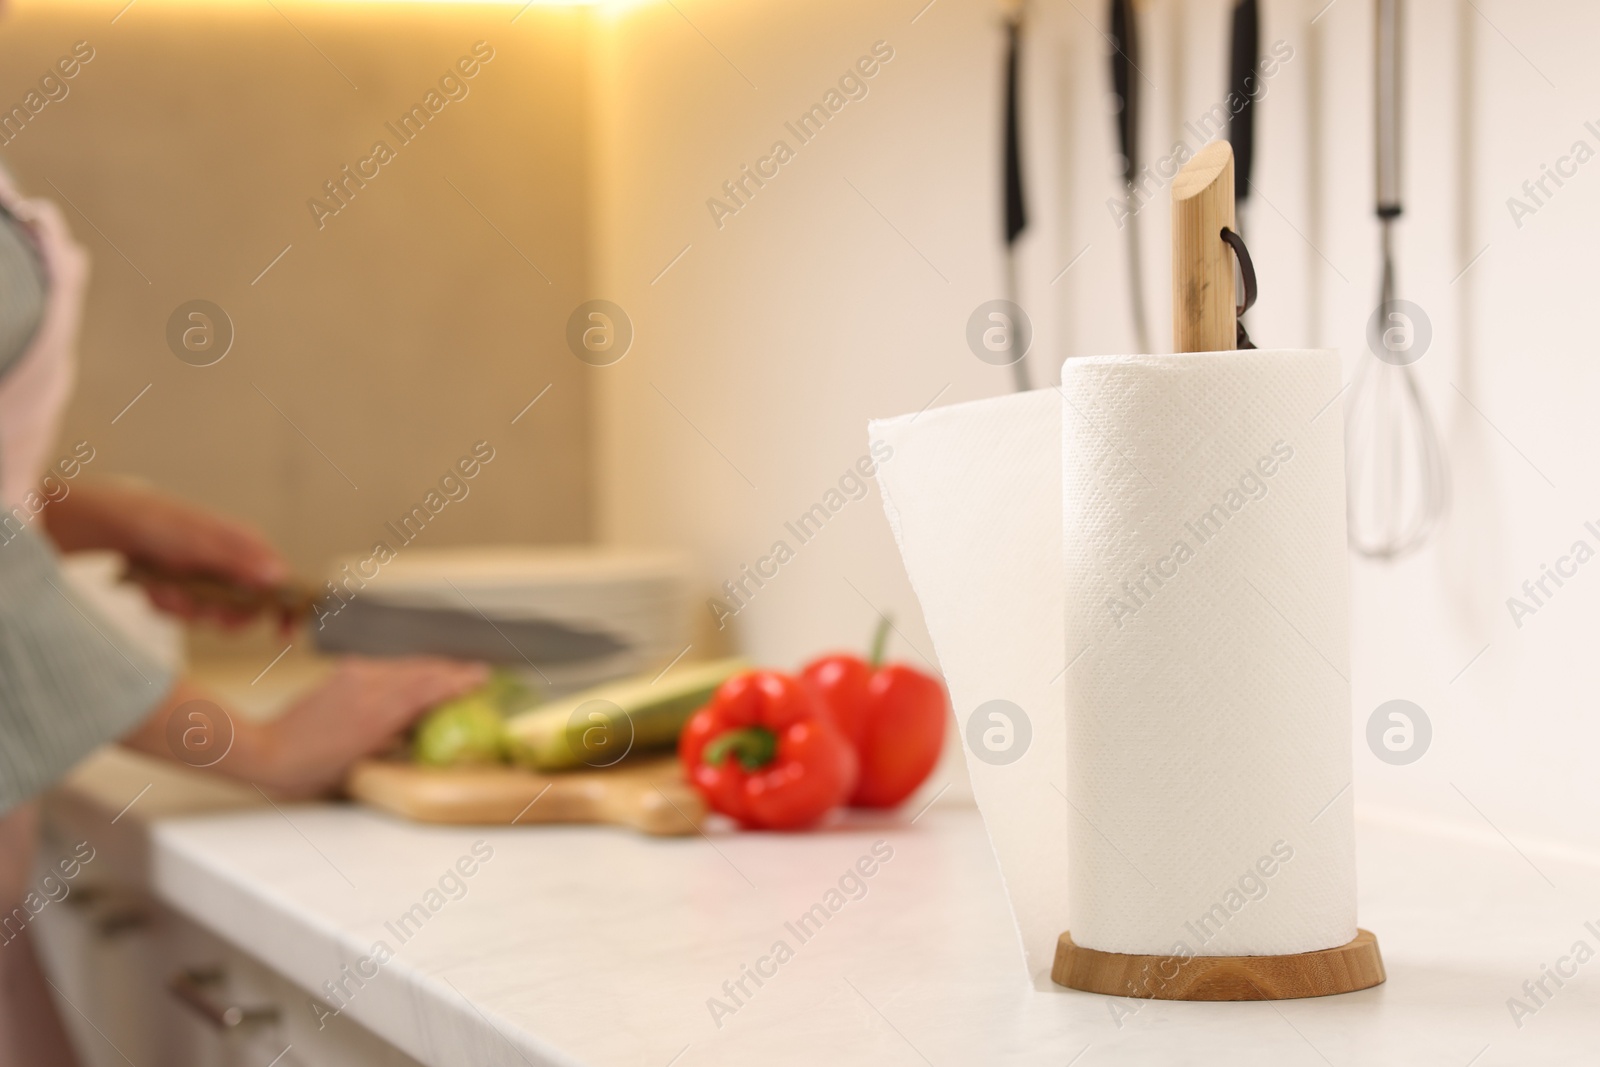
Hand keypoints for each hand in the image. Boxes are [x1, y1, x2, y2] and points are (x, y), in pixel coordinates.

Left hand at [44, 480, 290, 626]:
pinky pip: (184, 613)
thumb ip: (241, 562)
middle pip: (247, 608)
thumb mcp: (204, 544)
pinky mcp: (183, 588)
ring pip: (211, 615)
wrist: (114, 525)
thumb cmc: (164, 524)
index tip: (282, 635)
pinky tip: (155, 589)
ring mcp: (207, 579)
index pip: (281, 583)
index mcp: (247, 549)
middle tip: (211, 615)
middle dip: (224, 616)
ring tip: (167, 590)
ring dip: (187, 610)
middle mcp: (231, 566)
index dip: (285, 610)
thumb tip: (279, 577)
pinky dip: (168, 606)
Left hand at [124, 658, 488, 797]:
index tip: (483, 678)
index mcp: (377, 714)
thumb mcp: (357, 767)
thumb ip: (390, 744)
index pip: (429, 688)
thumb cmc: (308, 771)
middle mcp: (369, 687)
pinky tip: (411, 678)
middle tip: (476, 673)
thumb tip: (414, 733)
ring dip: (430, 669)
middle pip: (421, 670)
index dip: (459, 681)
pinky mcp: (344, 673)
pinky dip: (406, 671)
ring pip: (404, 665)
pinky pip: (385, 667)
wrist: (263, 751)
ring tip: (450, 674)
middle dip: (451, 671)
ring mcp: (355, 676)